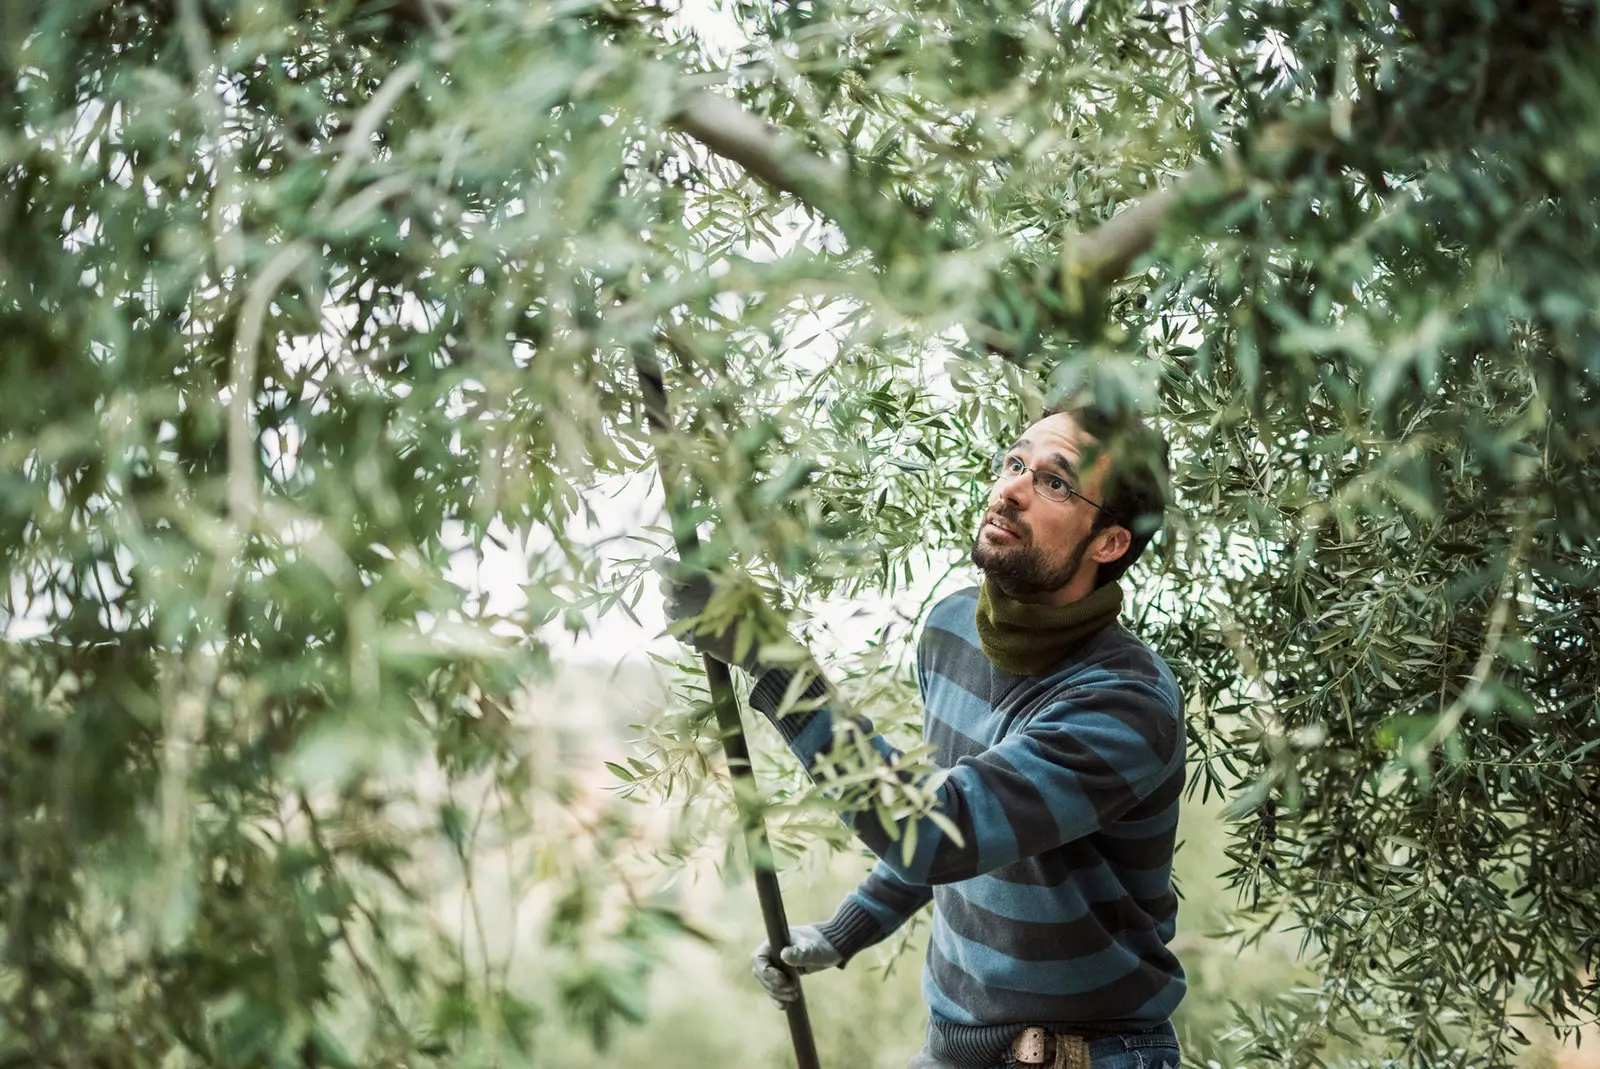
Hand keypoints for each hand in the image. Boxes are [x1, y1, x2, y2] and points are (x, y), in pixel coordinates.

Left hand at [655, 556, 757, 670]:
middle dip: (670, 584)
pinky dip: (679, 621)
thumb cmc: (749, 607)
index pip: (670, 569)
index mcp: (701, 581)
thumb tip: (701, 545)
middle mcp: (688, 599)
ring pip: (667, 607)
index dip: (661, 564)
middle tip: (681, 584)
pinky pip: (673, 626)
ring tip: (690, 605)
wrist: (753, 644)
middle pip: (665, 587)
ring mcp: (684, 620)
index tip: (658, 562)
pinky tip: (693, 621)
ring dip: (675, 604)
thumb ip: (715, 564)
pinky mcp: (685, 637)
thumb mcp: (737, 578)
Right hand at [751, 924, 840, 1007]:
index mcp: (775, 942)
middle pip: (761, 974)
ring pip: (768, 984)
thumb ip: (800, 953)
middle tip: (792, 989)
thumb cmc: (823, 944)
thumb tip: (784, 955)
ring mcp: (778, 964)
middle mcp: (773, 953)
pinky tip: (784, 1006)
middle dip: (774, 985)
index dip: (766, 972)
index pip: (758, 958)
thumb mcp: (813, 950)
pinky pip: (775, 988)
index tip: (781, 979)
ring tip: (794, 996)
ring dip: (777, 993)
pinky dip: (778, 997)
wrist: (833, 947)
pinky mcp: (784, 974)